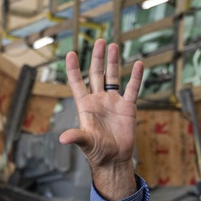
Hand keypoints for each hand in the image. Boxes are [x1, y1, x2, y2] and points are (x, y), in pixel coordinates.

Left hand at [59, 38, 143, 200]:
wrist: (114, 160)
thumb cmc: (97, 152)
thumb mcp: (85, 143)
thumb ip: (76, 137)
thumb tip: (62, 139)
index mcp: (85, 106)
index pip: (77, 83)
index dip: (73, 69)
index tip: (70, 53)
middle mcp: (99, 100)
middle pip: (96, 74)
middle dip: (97, 58)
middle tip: (99, 41)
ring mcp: (113, 102)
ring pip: (113, 77)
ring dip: (113, 62)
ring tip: (113, 45)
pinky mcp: (128, 107)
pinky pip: (132, 89)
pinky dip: (135, 77)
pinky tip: (137, 64)